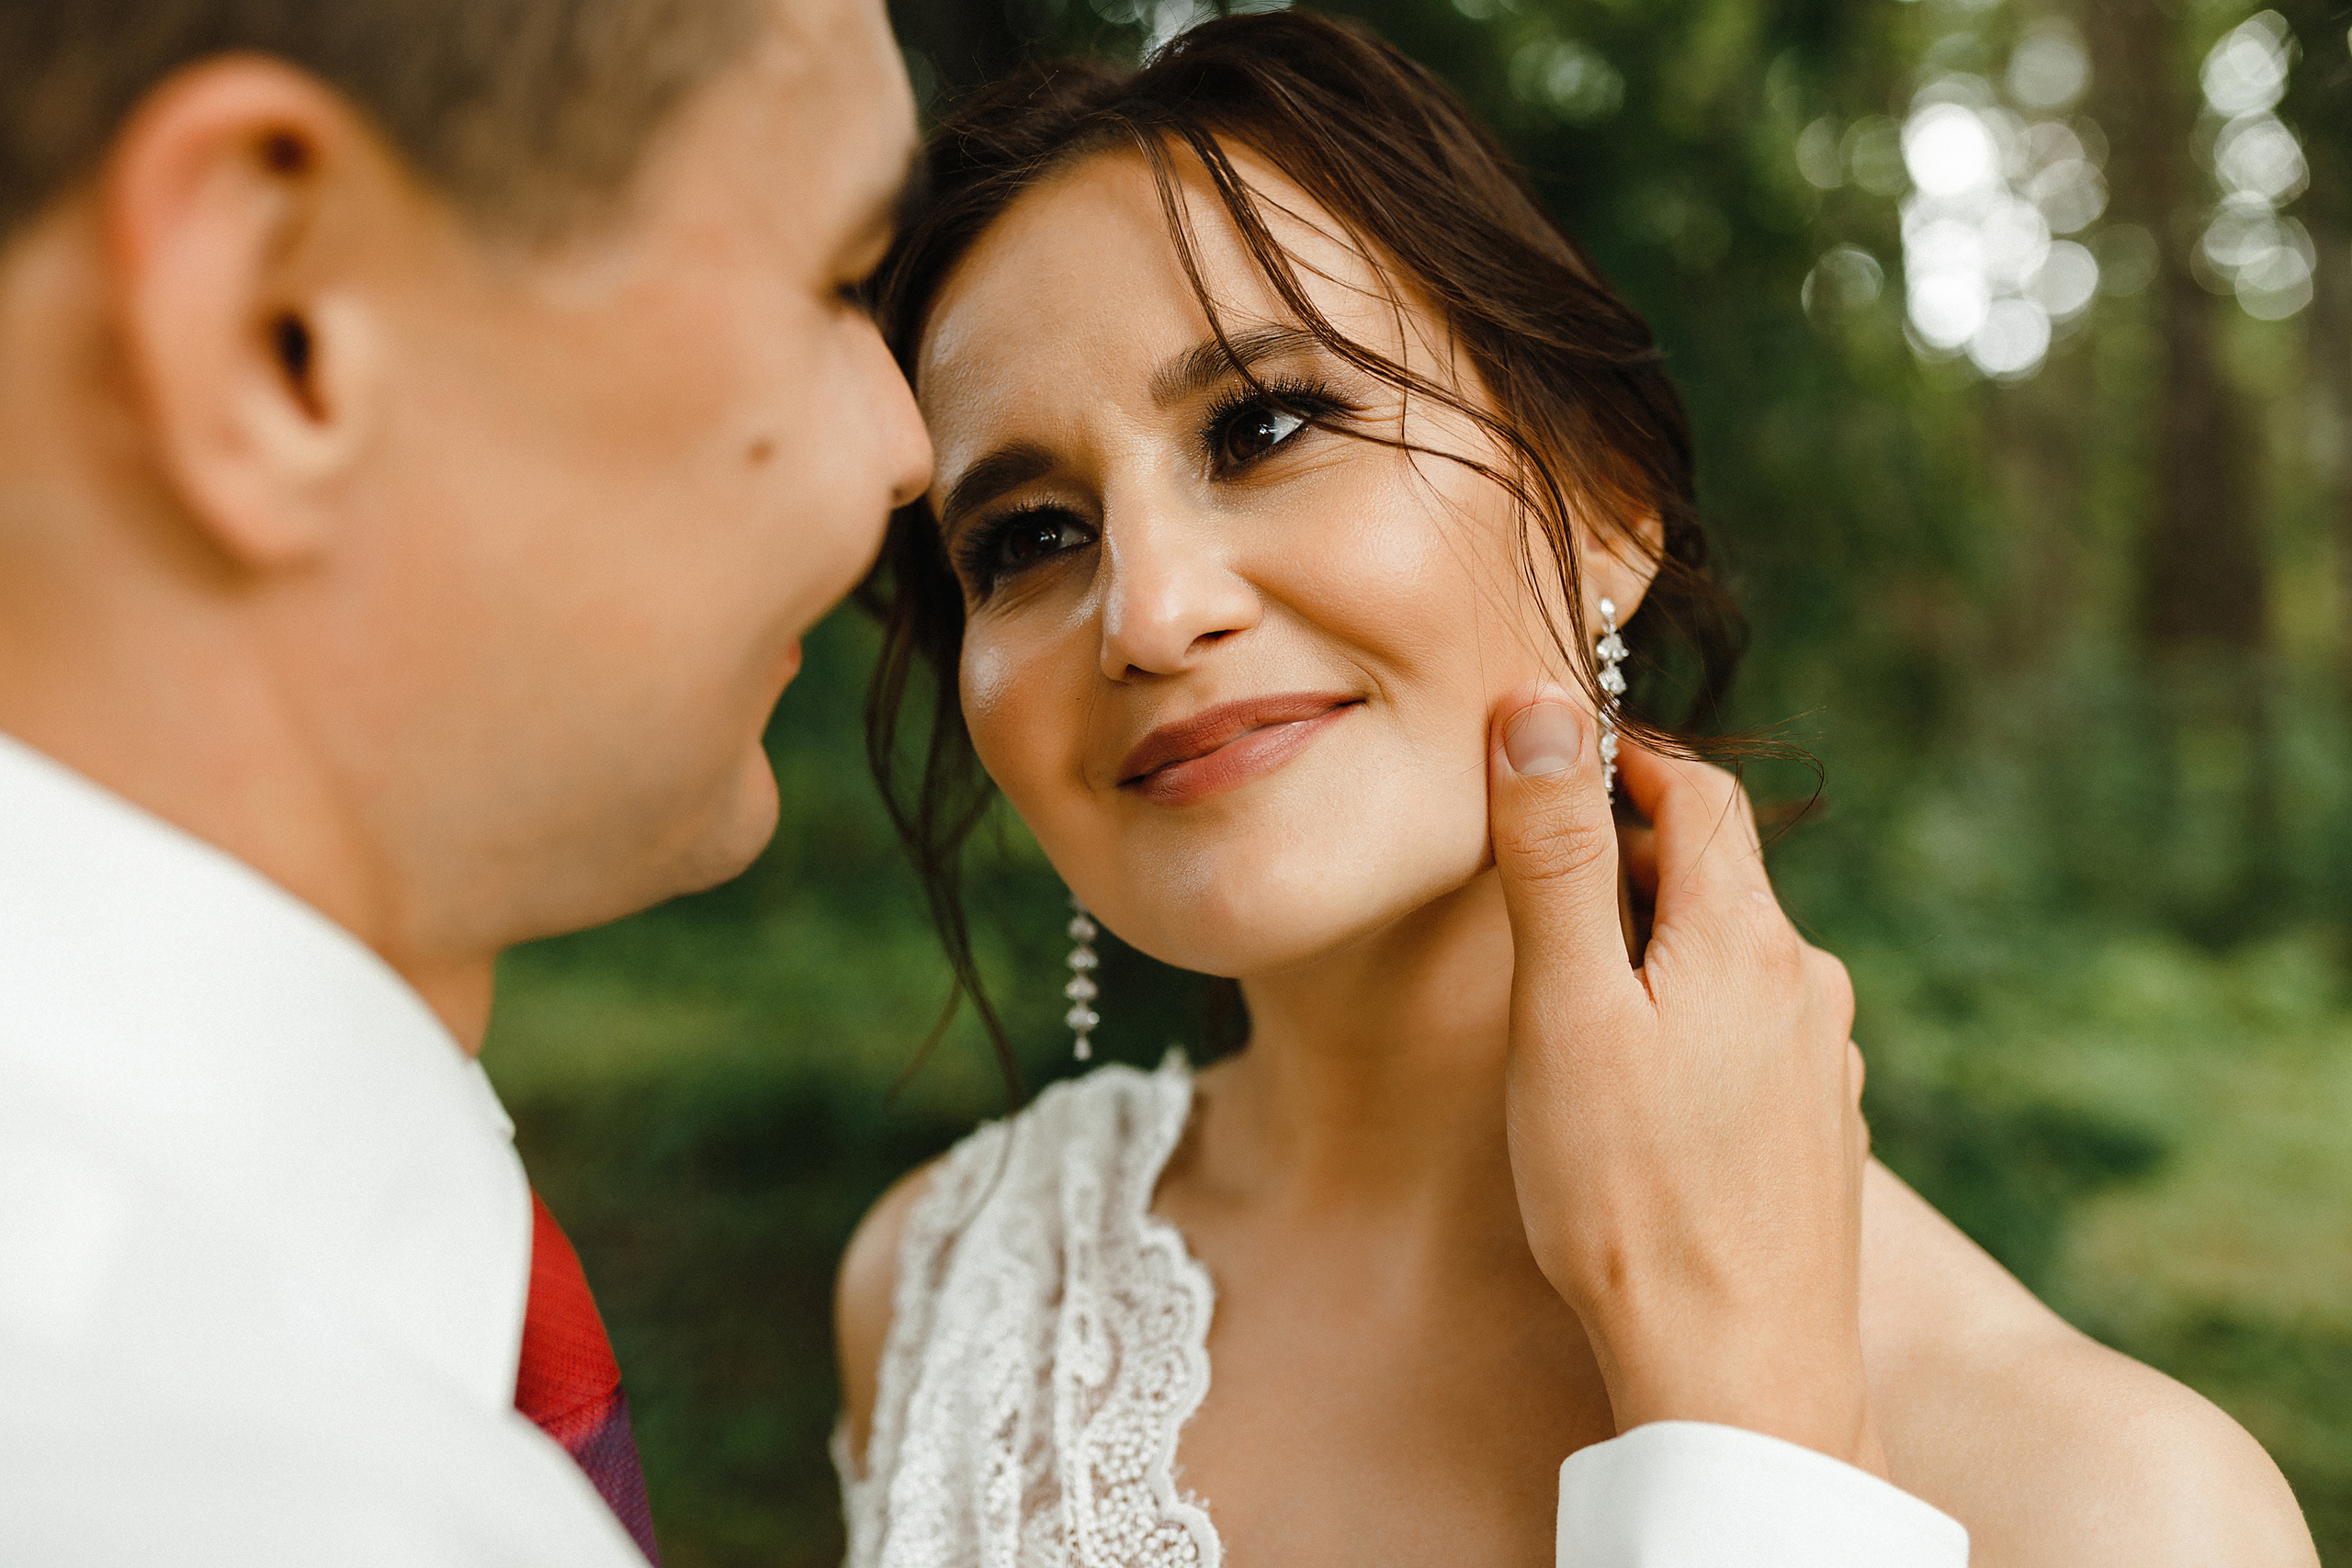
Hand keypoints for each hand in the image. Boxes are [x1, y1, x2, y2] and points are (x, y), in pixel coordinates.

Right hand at [1485, 683, 1882, 1475]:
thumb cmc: (1630, 1197)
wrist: (1741, 1376)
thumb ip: (1557, 854)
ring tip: (1576, 989)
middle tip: (1535, 877)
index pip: (1698, 789)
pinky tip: (1643, 1081)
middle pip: (1719, 872)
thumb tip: (1544, 707)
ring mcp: (1825, 1065)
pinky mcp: (1822, 1133)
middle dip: (1631, 851)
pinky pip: (1754, 1032)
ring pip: (1737, 956)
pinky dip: (1693, 1015)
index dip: (1625, 755)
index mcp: (1747, 939)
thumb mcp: (1566, 1010)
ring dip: (1663, 940)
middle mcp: (1807, 987)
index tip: (1551, 757)